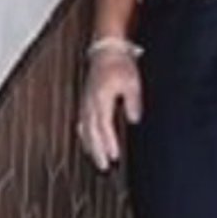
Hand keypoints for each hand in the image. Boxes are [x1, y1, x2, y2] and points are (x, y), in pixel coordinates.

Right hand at [77, 48, 142, 171]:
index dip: (108, 143)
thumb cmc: (120, 64)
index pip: (103, 126)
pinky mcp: (85, 101)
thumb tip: (134, 120)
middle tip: (104, 167)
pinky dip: (85, 136)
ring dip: (90, 146)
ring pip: (84, 130)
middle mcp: (90, 103)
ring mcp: (86, 103)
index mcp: (101, 99)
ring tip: (97, 160)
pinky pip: (82, 123)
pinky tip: (89, 143)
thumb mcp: (132, 82)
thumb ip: (133, 102)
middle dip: (97, 151)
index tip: (114, 156)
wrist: (106, 50)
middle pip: (91, 133)